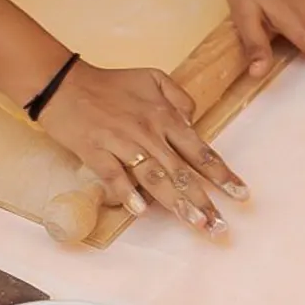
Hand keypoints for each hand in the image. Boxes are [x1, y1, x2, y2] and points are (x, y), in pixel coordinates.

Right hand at [38, 61, 247, 234]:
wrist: (63, 82)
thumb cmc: (111, 84)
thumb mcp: (153, 78)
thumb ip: (179, 98)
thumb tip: (193, 121)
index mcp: (165, 117)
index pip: (200, 150)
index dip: (221, 174)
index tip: (241, 194)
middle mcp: (148, 132)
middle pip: (182, 171)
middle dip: (204, 200)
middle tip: (220, 227)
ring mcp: (121, 142)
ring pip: (154, 177)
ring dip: (176, 202)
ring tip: (195, 223)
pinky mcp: (95, 151)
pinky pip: (113, 175)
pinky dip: (126, 192)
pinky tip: (140, 211)